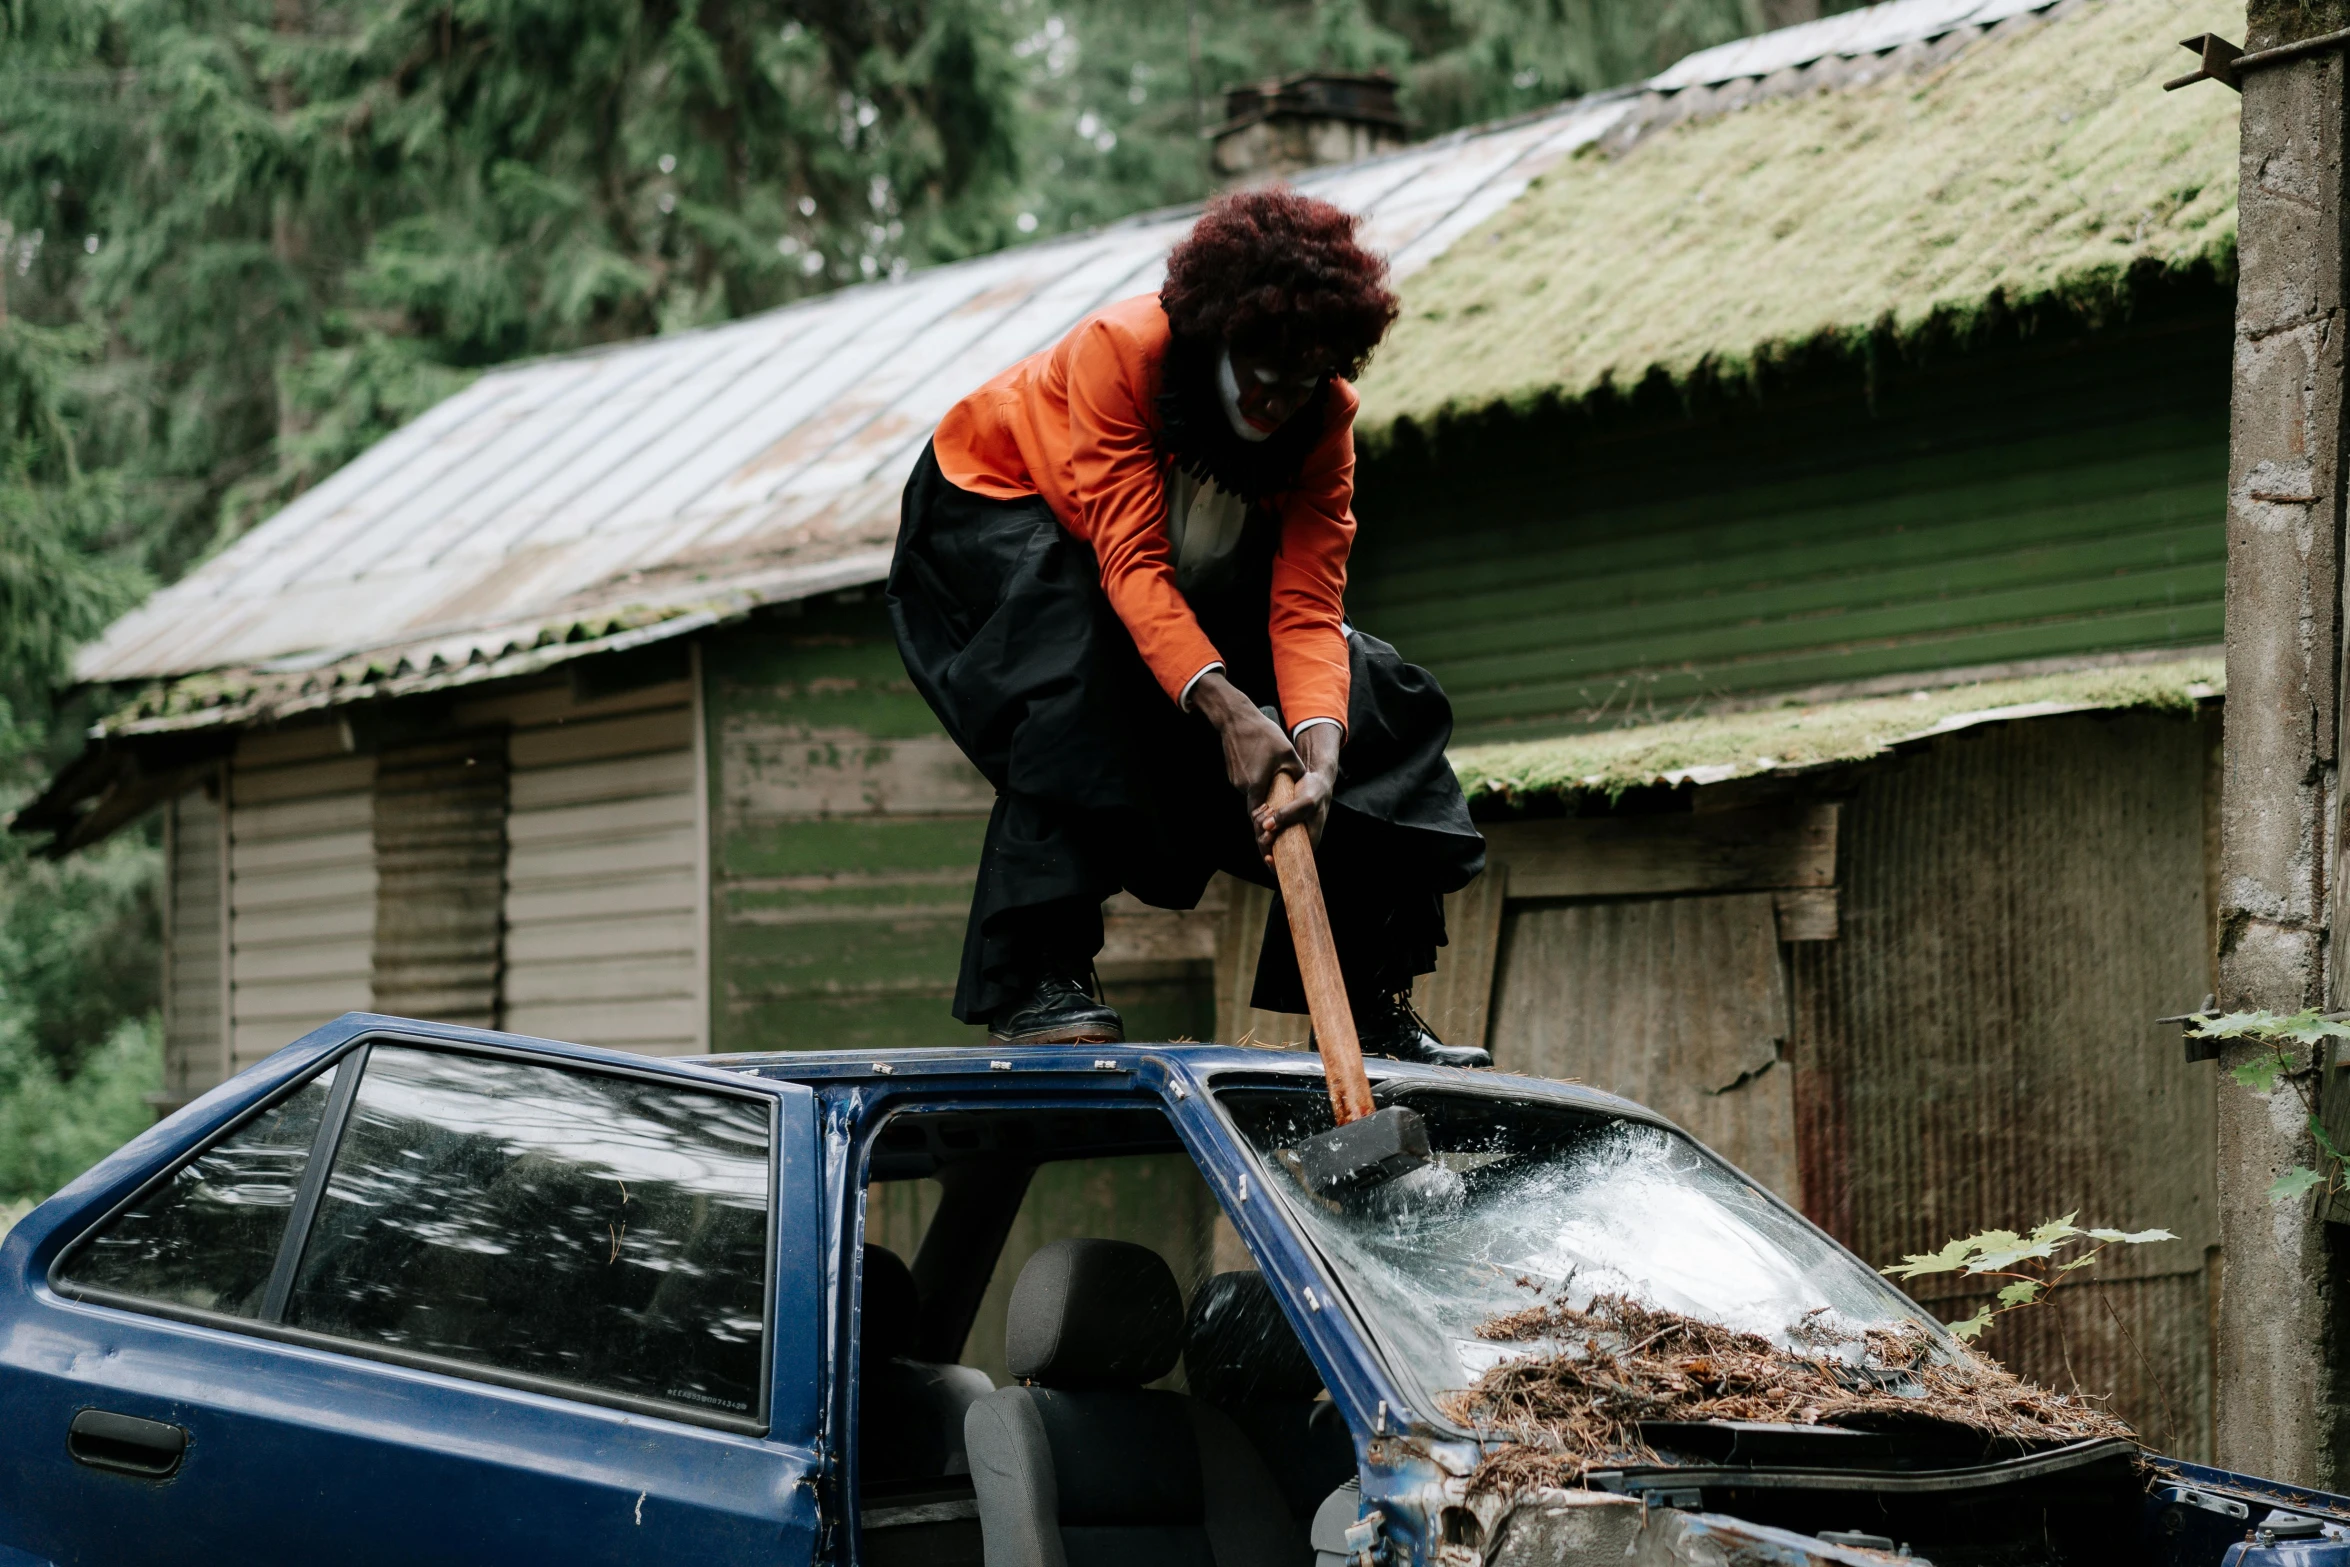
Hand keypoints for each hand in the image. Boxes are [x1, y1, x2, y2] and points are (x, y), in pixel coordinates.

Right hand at [1187, 672, 1337, 860]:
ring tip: (1274, 795)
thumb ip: (1296, 773)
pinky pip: (1247, 784)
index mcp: (1256, 785)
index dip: (1266, 830)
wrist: (1235, 718)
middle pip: (1256, 807)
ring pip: (1252, 794)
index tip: (1272, 842)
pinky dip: (1256, 785)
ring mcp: (1235, 779)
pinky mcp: (1233, 772)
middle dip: (1266, 817)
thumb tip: (1305, 784)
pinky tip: (1263, 775)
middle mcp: (1242, 786)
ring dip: (1263, 797)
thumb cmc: (1263, 734)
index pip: (1259, 817)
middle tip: (1276, 827)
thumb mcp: (1287, 753)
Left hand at [1254, 721, 1336, 859]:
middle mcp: (1295, 840)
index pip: (1291, 864)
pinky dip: (1259, 818)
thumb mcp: (1306, 801)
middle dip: (1264, 839)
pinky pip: (1263, 826)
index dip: (1277, 866)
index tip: (1268, 857)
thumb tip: (1267, 827)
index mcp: (1307, 843)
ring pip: (1265, 838)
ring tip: (1268, 808)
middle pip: (1272, 852)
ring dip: (1260, 826)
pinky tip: (1264, 807)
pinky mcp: (1278, 821)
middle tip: (1266, 821)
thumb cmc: (1316, 792)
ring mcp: (1285, 831)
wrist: (1315, 779)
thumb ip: (1289, 813)